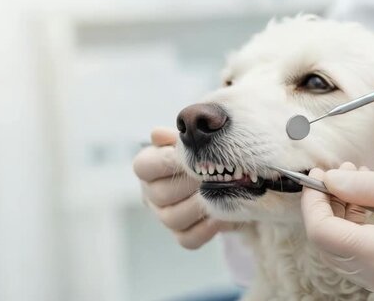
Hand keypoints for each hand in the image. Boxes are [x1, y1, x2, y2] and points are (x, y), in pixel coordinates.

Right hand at [133, 127, 228, 248]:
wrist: (230, 173)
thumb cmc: (206, 150)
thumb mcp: (195, 139)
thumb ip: (180, 136)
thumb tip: (158, 134)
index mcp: (148, 166)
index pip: (143, 167)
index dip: (167, 161)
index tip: (191, 155)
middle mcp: (151, 194)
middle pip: (160, 195)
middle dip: (190, 183)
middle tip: (215, 173)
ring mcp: (164, 217)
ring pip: (173, 219)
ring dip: (200, 206)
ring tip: (223, 192)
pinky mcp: (182, 235)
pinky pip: (189, 239)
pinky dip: (208, 228)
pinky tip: (226, 214)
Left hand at [301, 164, 373, 300]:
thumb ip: (364, 186)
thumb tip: (328, 180)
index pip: (322, 233)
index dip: (312, 202)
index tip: (316, 174)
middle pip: (327, 245)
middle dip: (325, 205)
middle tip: (337, 172)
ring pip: (341, 250)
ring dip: (340, 214)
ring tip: (355, 179)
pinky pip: (360, 257)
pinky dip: (356, 228)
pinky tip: (367, 200)